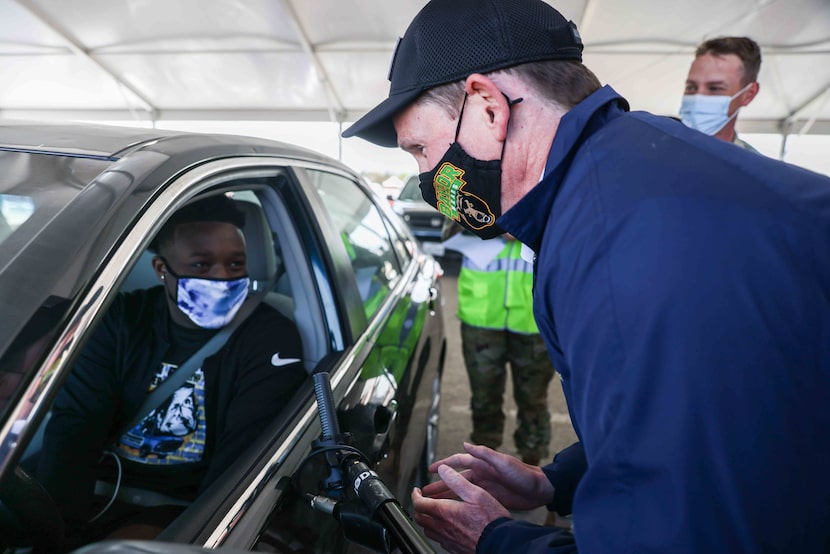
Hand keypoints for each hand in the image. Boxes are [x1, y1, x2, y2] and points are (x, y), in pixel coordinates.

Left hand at [412, 464, 510, 553]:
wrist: (500, 543)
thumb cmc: (491, 519)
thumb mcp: (476, 493)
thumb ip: (457, 480)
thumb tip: (443, 470)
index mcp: (445, 512)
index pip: (419, 504)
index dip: (415, 495)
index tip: (417, 491)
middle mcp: (442, 527)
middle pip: (420, 518)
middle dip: (418, 507)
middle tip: (421, 500)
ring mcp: (447, 540)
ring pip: (428, 530)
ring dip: (426, 519)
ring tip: (431, 512)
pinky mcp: (454, 548)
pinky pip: (439, 539)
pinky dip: (436, 530)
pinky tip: (445, 527)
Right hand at [421, 442, 553, 510]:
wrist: (539, 490)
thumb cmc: (523, 473)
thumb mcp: (503, 462)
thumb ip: (484, 453)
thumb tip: (466, 444)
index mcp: (482, 463)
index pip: (458, 461)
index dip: (443, 464)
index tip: (430, 470)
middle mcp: (481, 473)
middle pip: (454, 479)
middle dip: (439, 484)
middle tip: (425, 491)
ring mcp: (484, 486)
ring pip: (459, 491)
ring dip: (446, 496)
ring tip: (432, 502)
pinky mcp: (489, 497)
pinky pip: (469, 500)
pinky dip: (459, 504)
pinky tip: (451, 510)